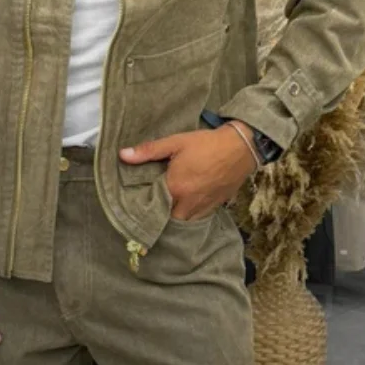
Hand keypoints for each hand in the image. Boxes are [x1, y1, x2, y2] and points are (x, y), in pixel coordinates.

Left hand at [119, 124, 257, 220]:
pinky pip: (197, 219)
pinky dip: (189, 216)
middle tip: (152, 207)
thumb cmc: (207, 143)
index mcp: (175, 188)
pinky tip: (185, 207)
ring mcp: (202, 207)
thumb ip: (148, 151)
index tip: (136, 205)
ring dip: (174, 217)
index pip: (153, 206)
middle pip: (167, 219)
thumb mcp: (176, 142)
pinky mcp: (215, 207)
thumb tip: (123, 155)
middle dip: (160, 215)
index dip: (144, 206)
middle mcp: (188, 203)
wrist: (241, 147)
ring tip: (167, 209)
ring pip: (182, 222)